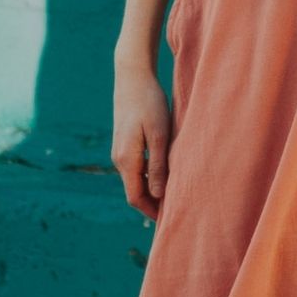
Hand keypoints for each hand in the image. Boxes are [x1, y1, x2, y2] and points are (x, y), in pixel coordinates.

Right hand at [111, 63, 170, 217]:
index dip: (151, 211)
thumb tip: (157, 195)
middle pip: (135, 191)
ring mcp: (121, 150)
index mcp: (126, 160)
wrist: (133, 76)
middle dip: (153, 204)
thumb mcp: (158, 134)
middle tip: (177, 211)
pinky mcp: (125, 142)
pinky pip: (137, 167)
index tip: (170, 220)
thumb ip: (157, 165)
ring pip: (136, 180)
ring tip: (175, 196)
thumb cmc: (149, 102)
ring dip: (152, 190)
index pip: (136, 197)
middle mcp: (119, 159)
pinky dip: (149, 176)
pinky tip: (166, 174)